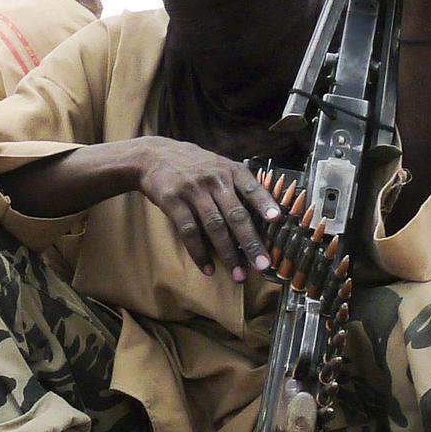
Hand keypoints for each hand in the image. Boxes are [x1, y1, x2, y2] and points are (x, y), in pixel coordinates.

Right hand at [134, 138, 279, 280]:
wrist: (153, 156)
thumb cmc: (195, 165)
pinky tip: (208, 269)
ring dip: (228, 254)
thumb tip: (265, 214)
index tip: (277, 219)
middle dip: (251, 242)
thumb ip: (239, 185)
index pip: (252, 188)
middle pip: (236, 215)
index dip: (264, 203)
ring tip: (238, 275)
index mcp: (230, 170)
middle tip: (262, 265)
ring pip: (214, 226)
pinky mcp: (173, 201)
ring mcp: (193, 190)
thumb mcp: (219, 165)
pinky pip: (189, 231)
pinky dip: (199, 253)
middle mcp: (214, 180)